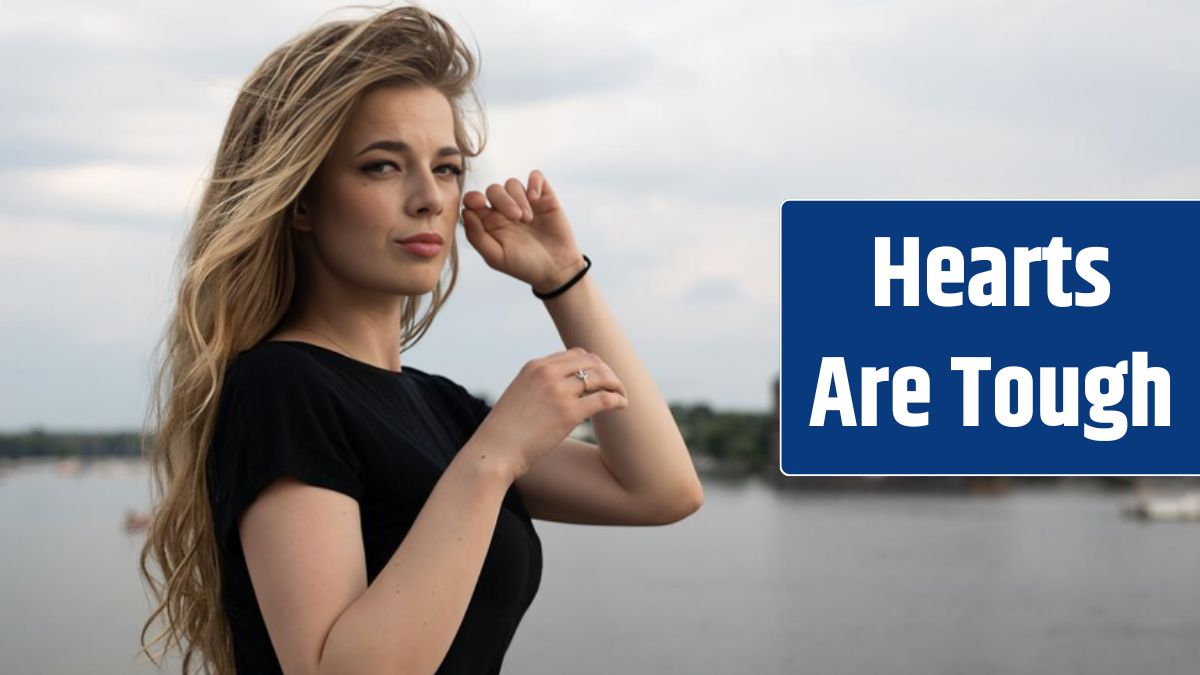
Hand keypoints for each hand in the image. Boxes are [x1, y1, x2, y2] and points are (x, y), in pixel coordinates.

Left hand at [461, 170, 584, 292]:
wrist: (556, 269)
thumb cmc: (524, 266)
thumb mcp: (496, 257)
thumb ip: (476, 236)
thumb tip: (466, 212)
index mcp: (489, 222)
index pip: (473, 201)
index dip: (473, 198)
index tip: (480, 204)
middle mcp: (504, 210)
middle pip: (493, 189)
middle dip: (503, 201)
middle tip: (516, 218)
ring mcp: (524, 201)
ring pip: (512, 183)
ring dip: (519, 199)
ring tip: (529, 219)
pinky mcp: (543, 196)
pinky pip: (535, 176)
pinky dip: (534, 183)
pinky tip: (536, 198)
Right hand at [473, 347, 627, 481]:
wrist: (494, 450)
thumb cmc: (505, 430)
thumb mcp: (519, 396)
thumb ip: (539, 386)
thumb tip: (561, 391)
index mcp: (535, 366)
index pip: (575, 355)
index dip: (593, 365)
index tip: (600, 378)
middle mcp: (547, 373)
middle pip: (592, 362)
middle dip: (608, 372)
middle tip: (616, 387)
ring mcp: (558, 392)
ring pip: (600, 378)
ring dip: (616, 385)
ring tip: (622, 396)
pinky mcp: (568, 413)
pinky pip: (603, 399)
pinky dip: (617, 400)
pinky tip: (622, 406)